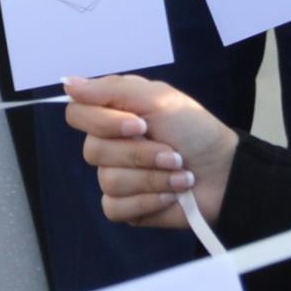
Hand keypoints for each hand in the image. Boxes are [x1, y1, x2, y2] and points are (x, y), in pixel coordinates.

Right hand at [63, 73, 239, 229]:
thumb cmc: (194, 129)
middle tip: (172, 152)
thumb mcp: (159, 98)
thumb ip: (112, 89)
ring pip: (109, 180)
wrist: (224, 172)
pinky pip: (115, 207)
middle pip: (93, 151)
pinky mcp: (125, 207)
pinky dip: (148, 200)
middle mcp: (109, 144)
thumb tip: (67, 83)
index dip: (103, 122)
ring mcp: (115, 177)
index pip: (77, 114)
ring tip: (180, 174)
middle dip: (140, 154)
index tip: (139, 124)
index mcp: (113, 114)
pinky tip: (170, 194)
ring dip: (152, 177)